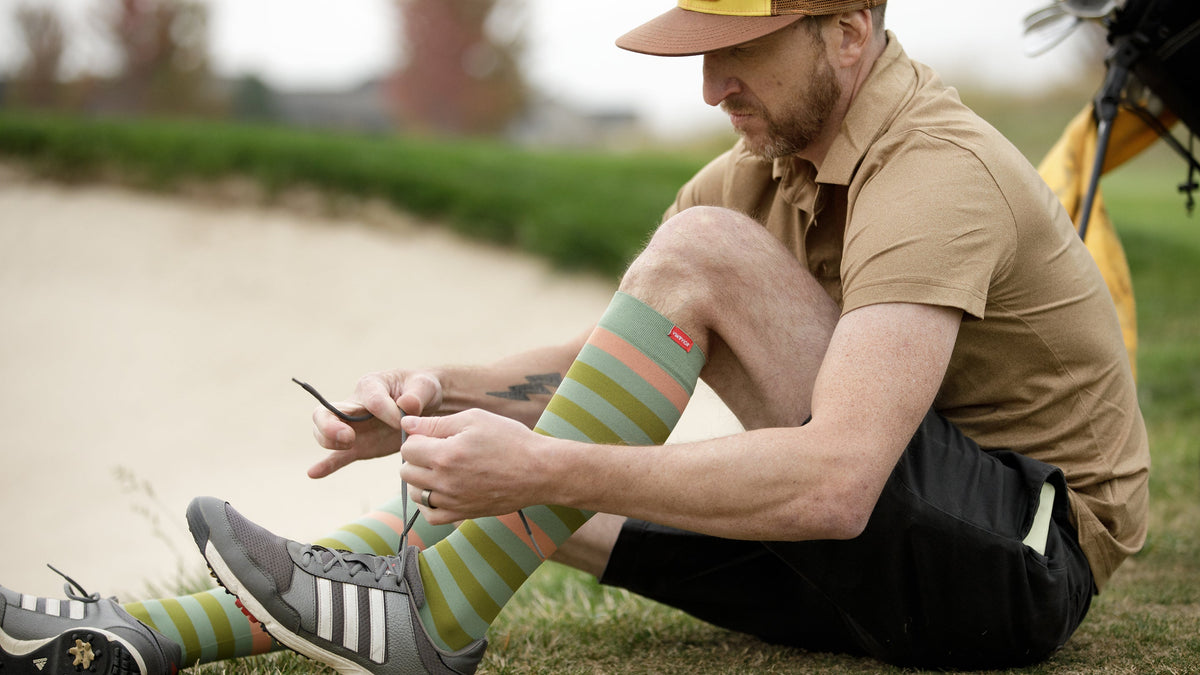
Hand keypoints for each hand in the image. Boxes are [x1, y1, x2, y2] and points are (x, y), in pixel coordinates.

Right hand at [307, 369, 444, 477]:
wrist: (427, 406)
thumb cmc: (422, 390)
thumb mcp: (425, 386)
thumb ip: (416, 395)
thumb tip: (406, 406)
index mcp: (371, 385)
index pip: (371, 399)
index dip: (386, 412)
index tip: (404, 421)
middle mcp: (355, 405)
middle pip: (325, 412)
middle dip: (330, 426)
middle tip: (349, 437)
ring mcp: (353, 427)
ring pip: (324, 433)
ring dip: (329, 442)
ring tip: (350, 446)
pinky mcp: (359, 446)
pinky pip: (338, 457)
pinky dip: (326, 465)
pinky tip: (313, 473)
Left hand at [399, 409, 545, 524]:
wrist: (539, 471)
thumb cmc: (510, 440)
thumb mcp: (474, 419)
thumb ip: (436, 423)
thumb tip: (406, 425)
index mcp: (446, 455)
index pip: (408, 448)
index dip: (417, 437)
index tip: (433, 435)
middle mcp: (445, 481)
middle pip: (406, 471)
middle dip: (416, 457)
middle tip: (437, 449)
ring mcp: (453, 501)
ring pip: (415, 494)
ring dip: (421, 480)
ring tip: (441, 469)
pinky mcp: (462, 514)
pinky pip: (430, 515)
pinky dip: (429, 504)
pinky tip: (442, 490)